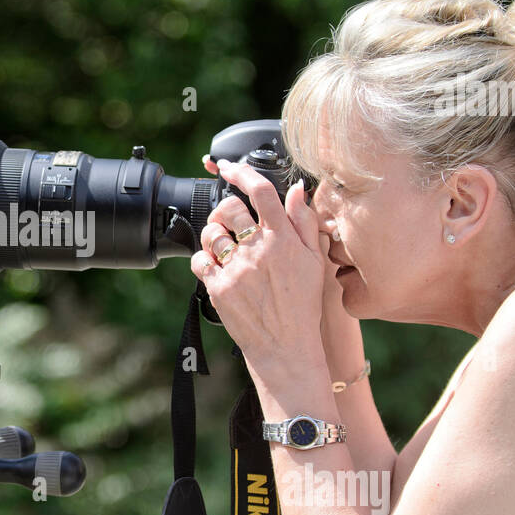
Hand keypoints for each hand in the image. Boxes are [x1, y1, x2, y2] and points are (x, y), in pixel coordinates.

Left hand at [191, 156, 328, 383]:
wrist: (286, 347)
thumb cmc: (302, 305)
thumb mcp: (314, 262)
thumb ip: (304, 222)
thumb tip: (296, 189)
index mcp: (284, 240)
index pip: (261, 192)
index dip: (242, 173)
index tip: (229, 167)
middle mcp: (259, 250)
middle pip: (229, 208)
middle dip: (225, 210)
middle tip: (228, 221)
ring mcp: (237, 269)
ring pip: (211, 233)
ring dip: (214, 236)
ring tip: (225, 249)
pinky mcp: (219, 288)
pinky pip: (199, 260)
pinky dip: (204, 260)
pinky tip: (217, 269)